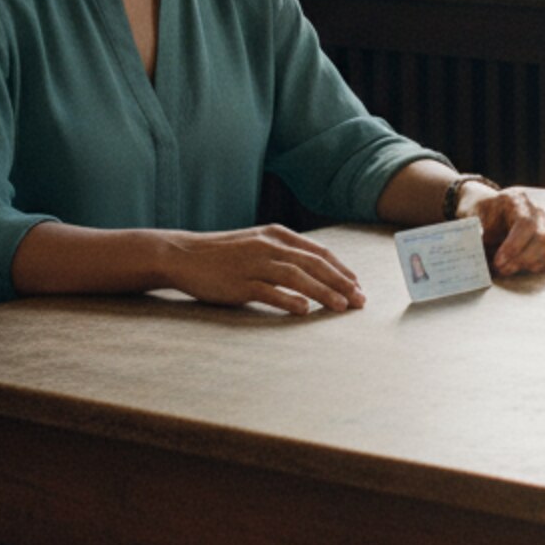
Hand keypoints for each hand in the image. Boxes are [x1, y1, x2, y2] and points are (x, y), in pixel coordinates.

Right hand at [154, 225, 365, 313]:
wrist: (184, 255)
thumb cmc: (225, 254)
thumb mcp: (258, 243)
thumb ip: (285, 253)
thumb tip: (316, 270)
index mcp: (278, 235)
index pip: (319, 252)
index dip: (342, 269)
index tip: (358, 285)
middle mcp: (270, 246)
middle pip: (314, 264)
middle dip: (341, 282)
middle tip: (360, 300)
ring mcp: (255, 263)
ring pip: (297, 277)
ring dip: (323, 292)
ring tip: (342, 307)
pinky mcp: (239, 283)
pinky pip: (269, 291)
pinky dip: (288, 300)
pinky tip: (304, 310)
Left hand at [465, 186, 544, 275]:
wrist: (487, 208)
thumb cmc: (480, 212)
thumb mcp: (473, 217)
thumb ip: (478, 234)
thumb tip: (479, 255)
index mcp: (516, 200)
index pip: (525, 223)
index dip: (514, 246)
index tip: (498, 261)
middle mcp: (534, 210)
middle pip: (541, 236)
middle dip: (522, 258)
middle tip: (502, 269)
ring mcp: (544, 223)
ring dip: (532, 263)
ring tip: (510, 270)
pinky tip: (533, 269)